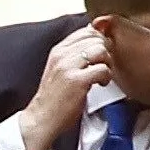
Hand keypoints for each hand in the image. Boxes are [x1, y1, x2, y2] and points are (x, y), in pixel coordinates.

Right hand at [17, 23, 118, 149]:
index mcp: (57, 50)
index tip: (99, 55)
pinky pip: (103, 69)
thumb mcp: (59, 69)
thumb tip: (93, 41)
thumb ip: (73, 55)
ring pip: (100, 50)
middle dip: (105, 51)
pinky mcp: (76, 81)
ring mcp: (68, 67)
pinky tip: (100, 84)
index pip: (85, 31)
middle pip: (95, 38)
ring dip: (107, 62)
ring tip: (102, 74)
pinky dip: (106, 77)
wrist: (42, 118)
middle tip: (103, 65)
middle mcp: (61, 55)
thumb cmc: (54, 97)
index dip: (98, 41)